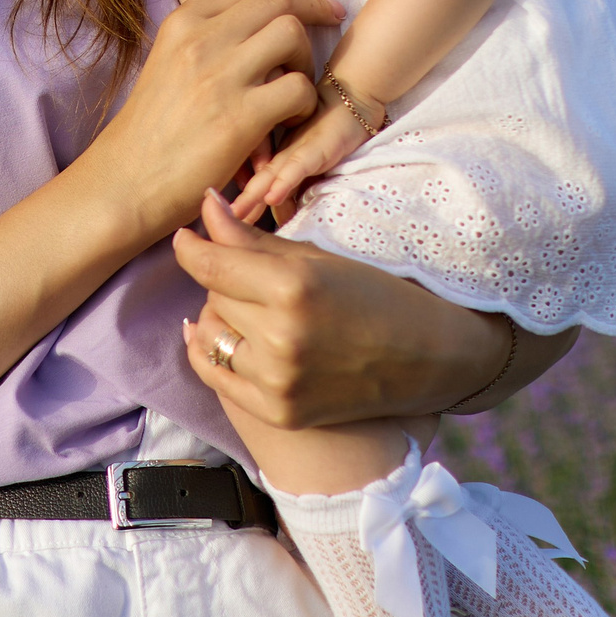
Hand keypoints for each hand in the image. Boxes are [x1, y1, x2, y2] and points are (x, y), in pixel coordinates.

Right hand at [87, 0, 338, 234]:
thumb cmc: (150, 130)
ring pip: (292, 35)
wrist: (124, 182)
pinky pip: (298, 88)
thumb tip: (254, 16)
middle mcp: (199, 40)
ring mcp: (219, 77)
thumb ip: (205, 36)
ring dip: (308, 57)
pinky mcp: (239, 119)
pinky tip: (289, 120)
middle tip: (332, 21)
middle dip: (315, 6)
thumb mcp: (167, 62)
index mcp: (182, 22)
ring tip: (297, 82)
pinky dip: (305, 103)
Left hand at [172, 191, 511, 429]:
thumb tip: (204, 204)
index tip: (186, 236)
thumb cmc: (378, 296)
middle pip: (211, 296)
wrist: (429, 359)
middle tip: (252, 277)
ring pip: (210, 334)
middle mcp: (281, 337)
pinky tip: (221, 337)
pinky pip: (215, 376)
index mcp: (294, 287)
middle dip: (223, 280)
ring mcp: (278, 381)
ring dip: (220, 317)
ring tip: (250, 309)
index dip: (190, 246)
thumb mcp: (318, 258)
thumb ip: (252, 238)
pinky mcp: (279, 412)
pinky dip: (211, 353)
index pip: (210, 264)